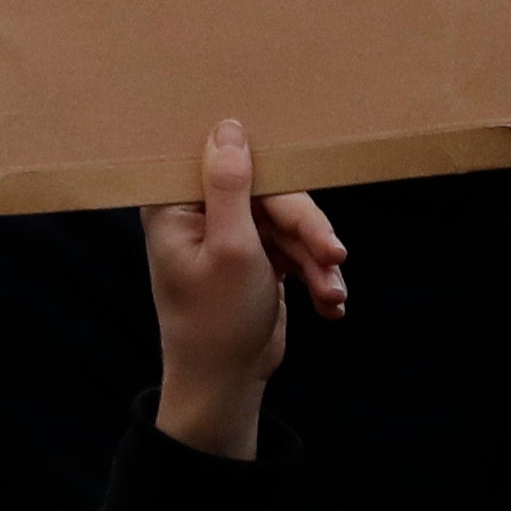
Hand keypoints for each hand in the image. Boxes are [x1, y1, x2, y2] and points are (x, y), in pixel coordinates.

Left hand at [141, 119, 347, 460]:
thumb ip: (231, 186)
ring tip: (333, 294)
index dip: (269, 164)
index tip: (302, 160)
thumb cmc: (216, 321)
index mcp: (176, 205)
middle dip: (306, 230)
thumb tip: (229, 126)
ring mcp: (230, 237)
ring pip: (291, 225)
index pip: (229, 163)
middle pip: (271, 195)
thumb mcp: (230, 248)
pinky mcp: (256, 259)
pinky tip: (330, 305)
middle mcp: (200, 215)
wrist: (226, 384)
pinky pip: (295, 251)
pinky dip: (315, 275)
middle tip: (334, 256)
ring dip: (316, 261)